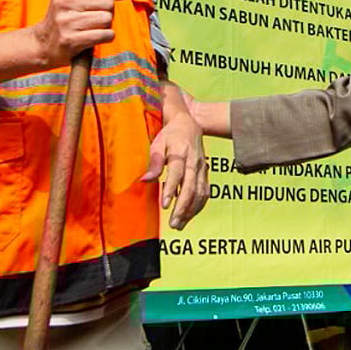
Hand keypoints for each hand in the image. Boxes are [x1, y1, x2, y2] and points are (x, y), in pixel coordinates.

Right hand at [31, 0, 156, 66]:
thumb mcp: (76, 0)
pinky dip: (105, 37)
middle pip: (107, 2)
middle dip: (107, 11)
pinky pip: (105, 35)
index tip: (104, 1)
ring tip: (93, 28)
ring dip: (105, 26)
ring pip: (107, 19)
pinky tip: (94, 37)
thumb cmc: (64, 20)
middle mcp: (64, 3)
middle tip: (95, 18)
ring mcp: (67, 22)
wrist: (42, 45)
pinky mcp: (72, 40)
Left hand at [144, 111, 207, 228]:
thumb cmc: (170, 135)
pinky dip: (199, 206)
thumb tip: (145, 180)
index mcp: (181, 153)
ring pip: (200, 192)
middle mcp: (194, 162)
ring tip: (180, 224)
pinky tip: (190, 215)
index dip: (171, 190)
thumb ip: (154, 163)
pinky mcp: (205, 173)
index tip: (165, 205)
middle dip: (182, 207)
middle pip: (191, 187)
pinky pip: (205, 192)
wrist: (189, 125)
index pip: (177, 174)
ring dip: (191, 210)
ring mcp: (202, 168)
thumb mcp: (158, 144)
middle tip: (173, 223)